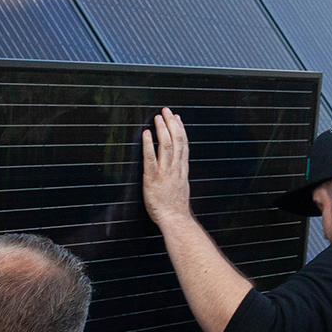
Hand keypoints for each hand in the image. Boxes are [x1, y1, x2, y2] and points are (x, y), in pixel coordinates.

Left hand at [141, 108, 191, 228]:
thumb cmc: (177, 209)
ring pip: (167, 145)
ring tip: (157, 117)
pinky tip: (147, 133)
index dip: (181, 130)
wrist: (175, 220)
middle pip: (177, 141)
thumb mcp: (182, 189)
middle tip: (166, 111)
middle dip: (172, 123)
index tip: (177, 118)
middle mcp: (176, 168)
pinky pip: (151, 158)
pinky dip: (149, 144)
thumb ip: (180, 176)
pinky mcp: (153, 178)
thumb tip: (179, 169)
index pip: (184, 145)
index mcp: (182, 170)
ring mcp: (165, 173)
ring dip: (162, 129)